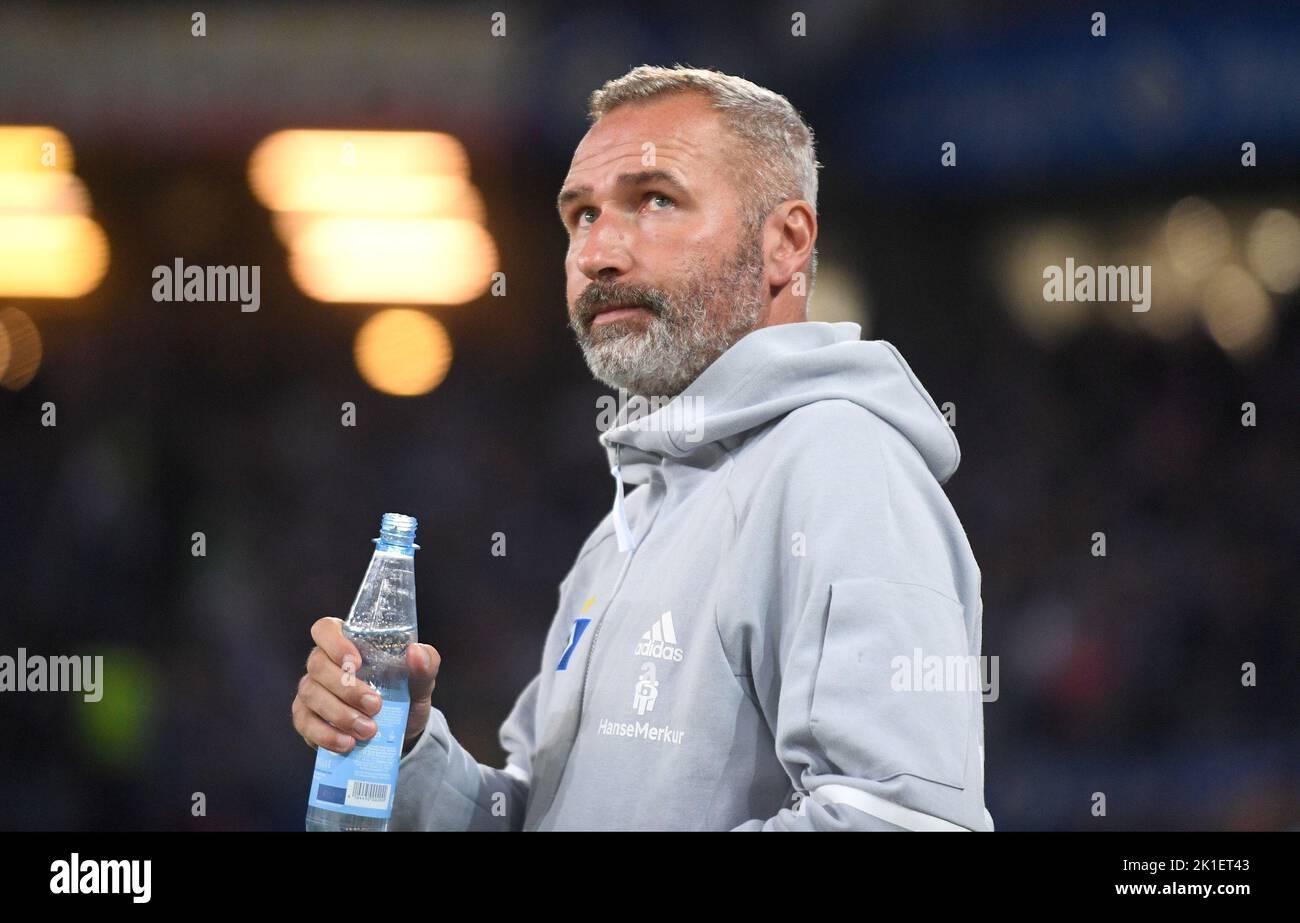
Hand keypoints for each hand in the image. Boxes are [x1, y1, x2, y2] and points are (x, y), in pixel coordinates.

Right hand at [291, 616, 440, 753]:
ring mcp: (311, 690)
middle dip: (346, 688)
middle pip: (318, 664)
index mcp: (348, 644)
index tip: (356, 662)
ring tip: (367, 730)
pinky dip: (326, 734)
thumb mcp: (421, 682)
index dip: (334, 642)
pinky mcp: (306, 718)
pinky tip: (347, 744)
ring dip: (339, 714)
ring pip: (311, 694)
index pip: (325, 629)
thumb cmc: (405, 697)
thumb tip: (416, 652)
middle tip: (375, 706)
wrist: (400, 735)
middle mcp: (323, 664)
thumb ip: (425, 665)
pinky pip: (305, 723)